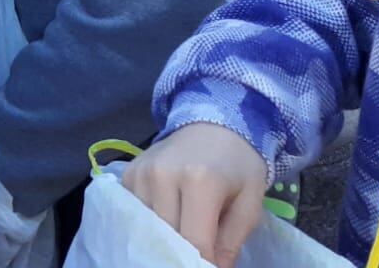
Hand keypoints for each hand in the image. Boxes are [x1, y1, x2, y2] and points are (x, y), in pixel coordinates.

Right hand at [120, 124, 268, 267]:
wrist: (215, 125)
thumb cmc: (239, 168)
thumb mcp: (250, 205)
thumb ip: (232, 241)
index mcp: (200, 181)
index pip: (194, 241)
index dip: (203, 263)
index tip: (211, 266)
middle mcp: (163, 175)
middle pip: (167, 236)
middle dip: (183, 252)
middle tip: (198, 254)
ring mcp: (141, 173)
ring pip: (147, 227)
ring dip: (164, 237)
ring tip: (183, 234)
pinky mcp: (128, 174)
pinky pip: (134, 211)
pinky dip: (149, 223)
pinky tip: (166, 218)